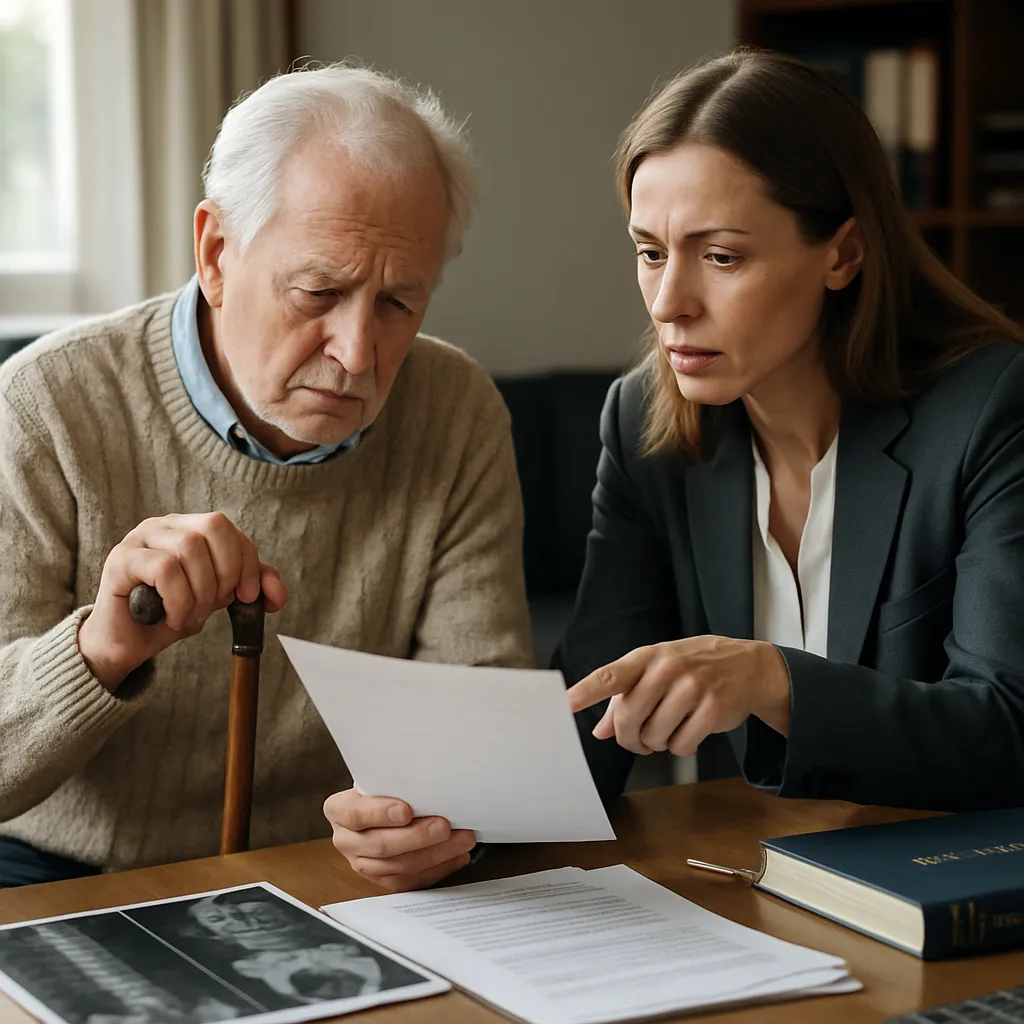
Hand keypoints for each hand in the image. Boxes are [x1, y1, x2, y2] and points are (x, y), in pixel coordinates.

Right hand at [78, 512, 287, 691]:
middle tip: (218, 603)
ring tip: (190, 616)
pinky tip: (173, 618)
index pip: (230, 530)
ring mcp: (139, 538)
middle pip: (214, 525)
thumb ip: (251, 588)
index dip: (248, 563)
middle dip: (227, 571)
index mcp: (189, 528)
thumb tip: (278, 594)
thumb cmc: (171, 614)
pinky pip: (165, 570)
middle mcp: (165, 525)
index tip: (249, 596)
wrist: (127, 645)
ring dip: (200, 592)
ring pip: (190, 549)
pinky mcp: (121, 560)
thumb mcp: (218, 600)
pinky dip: (179, 600)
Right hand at [324, 789, 476, 892]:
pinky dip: (438, 869)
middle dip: (418, 836)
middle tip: (445, 826)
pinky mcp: (383, 880)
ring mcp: (363, 864)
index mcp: (339, 810)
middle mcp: (346, 840)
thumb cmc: (385, 787)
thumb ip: (395, 780)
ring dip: (436, 854)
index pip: (355, 814)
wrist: (382, 805)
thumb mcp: (382, 776)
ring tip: (461, 840)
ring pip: (399, 867)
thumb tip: (427, 774)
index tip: (406, 810)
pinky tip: (456, 856)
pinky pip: (411, 882)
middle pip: (381, 844)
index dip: (380, 813)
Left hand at [566, 636, 790, 756]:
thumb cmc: (693, 667)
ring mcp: (692, 687)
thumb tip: (601, 730)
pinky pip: (681, 746)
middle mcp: (667, 669)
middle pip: (628, 718)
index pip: (610, 676)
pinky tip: (689, 732)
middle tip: (639, 739)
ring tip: (670, 728)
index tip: (563, 703)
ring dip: (657, 743)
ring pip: (654, 736)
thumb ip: (624, 699)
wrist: (748, 665)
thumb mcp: (656, 672)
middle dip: (629, 738)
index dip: (585, 691)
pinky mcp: (712, 709)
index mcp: (647, 657)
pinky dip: (681, 747)